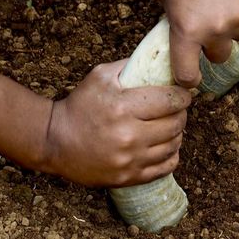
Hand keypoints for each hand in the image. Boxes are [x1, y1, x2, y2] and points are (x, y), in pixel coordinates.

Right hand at [41, 60, 190, 187]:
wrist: (55, 141)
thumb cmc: (80, 105)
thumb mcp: (100, 76)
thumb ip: (130, 66)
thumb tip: (160, 60)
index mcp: (123, 107)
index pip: (170, 100)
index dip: (182, 96)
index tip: (183, 94)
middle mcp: (128, 135)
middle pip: (176, 123)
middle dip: (181, 113)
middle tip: (177, 109)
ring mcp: (129, 159)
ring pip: (174, 145)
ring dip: (177, 133)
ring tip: (170, 126)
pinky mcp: (129, 177)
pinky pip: (166, 167)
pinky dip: (171, 155)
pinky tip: (165, 145)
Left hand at [162, 0, 238, 87]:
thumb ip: (177, 21)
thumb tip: (184, 39)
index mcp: (187, 31)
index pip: (187, 74)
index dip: (189, 78)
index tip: (192, 75)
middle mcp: (215, 31)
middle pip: (220, 56)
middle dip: (216, 44)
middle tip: (212, 21)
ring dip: (236, 21)